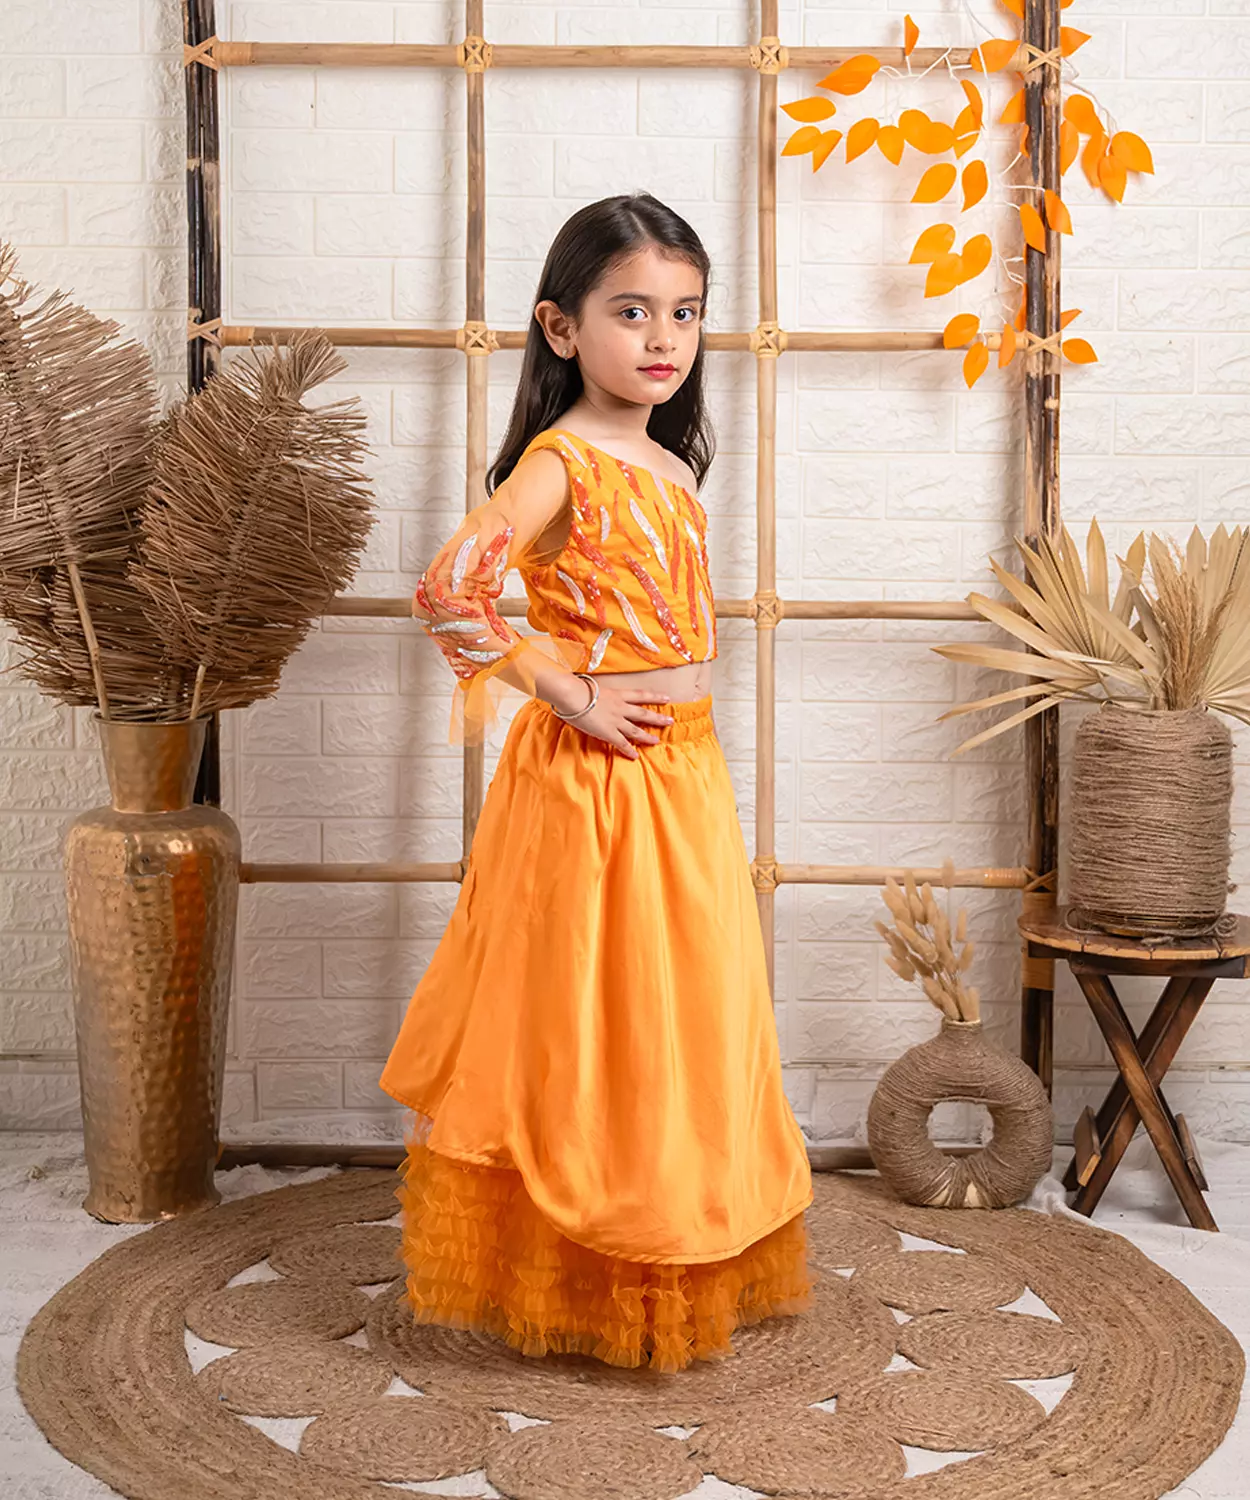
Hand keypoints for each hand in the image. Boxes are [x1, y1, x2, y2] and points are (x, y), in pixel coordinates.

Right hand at [551, 679, 674, 758]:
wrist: (573, 695)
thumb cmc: (578, 688)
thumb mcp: (593, 686)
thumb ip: (597, 691)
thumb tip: (592, 692)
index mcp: (617, 694)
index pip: (640, 695)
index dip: (654, 696)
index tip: (666, 698)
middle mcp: (620, 707)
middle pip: (643, 713)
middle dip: (658, 717)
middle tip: (670, 721)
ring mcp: (615, 721)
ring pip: (636, 730)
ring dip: (647, 736)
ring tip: (657, 741)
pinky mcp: (608, 732)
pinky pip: (621, 743)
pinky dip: (628, 750)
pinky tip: (635, 755)